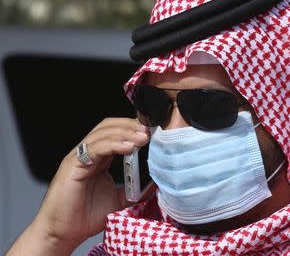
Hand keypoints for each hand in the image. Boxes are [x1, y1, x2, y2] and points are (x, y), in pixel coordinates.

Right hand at [8, 118, 149, 254]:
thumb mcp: (120, 200)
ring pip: (102, 134)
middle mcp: (88, 154)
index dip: (134, 129)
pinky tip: (128, 147)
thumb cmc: (86, 216)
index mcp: (100, 158)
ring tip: (142, 137)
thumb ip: (136, 189)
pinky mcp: (72, 165)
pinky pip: (94, 148)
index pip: (117, 133)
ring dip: (124, 133)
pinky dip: (112, 144)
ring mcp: (79, 157)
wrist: (64, 233)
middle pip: (109, 127)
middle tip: (149, 130)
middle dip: (130, 125)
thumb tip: (157, 182)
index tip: (153, 132)